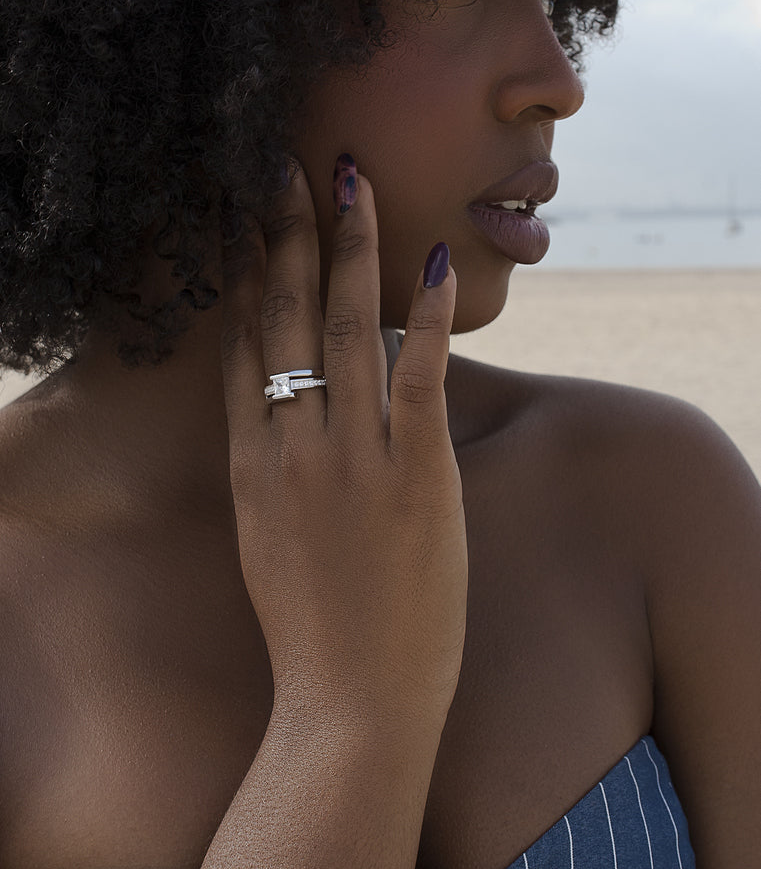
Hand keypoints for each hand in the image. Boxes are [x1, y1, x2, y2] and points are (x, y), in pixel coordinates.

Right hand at [220, 160, 466, 720]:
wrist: (349, 705)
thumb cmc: (313, 627)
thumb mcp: (270, 537)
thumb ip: (276, 465)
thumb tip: (290, 408)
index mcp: (251, 460)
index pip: (243, 341)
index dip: (246, 270)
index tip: (248, 214)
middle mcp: (291, 445)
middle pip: (284, 315)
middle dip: (285, 232)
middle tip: (284, 163)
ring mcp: (352, 460)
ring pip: (347, 328)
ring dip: (350, 247)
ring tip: (350, 180)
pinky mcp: (415, 480)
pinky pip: (419, 379)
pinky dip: (430, 318)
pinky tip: (436, 262)